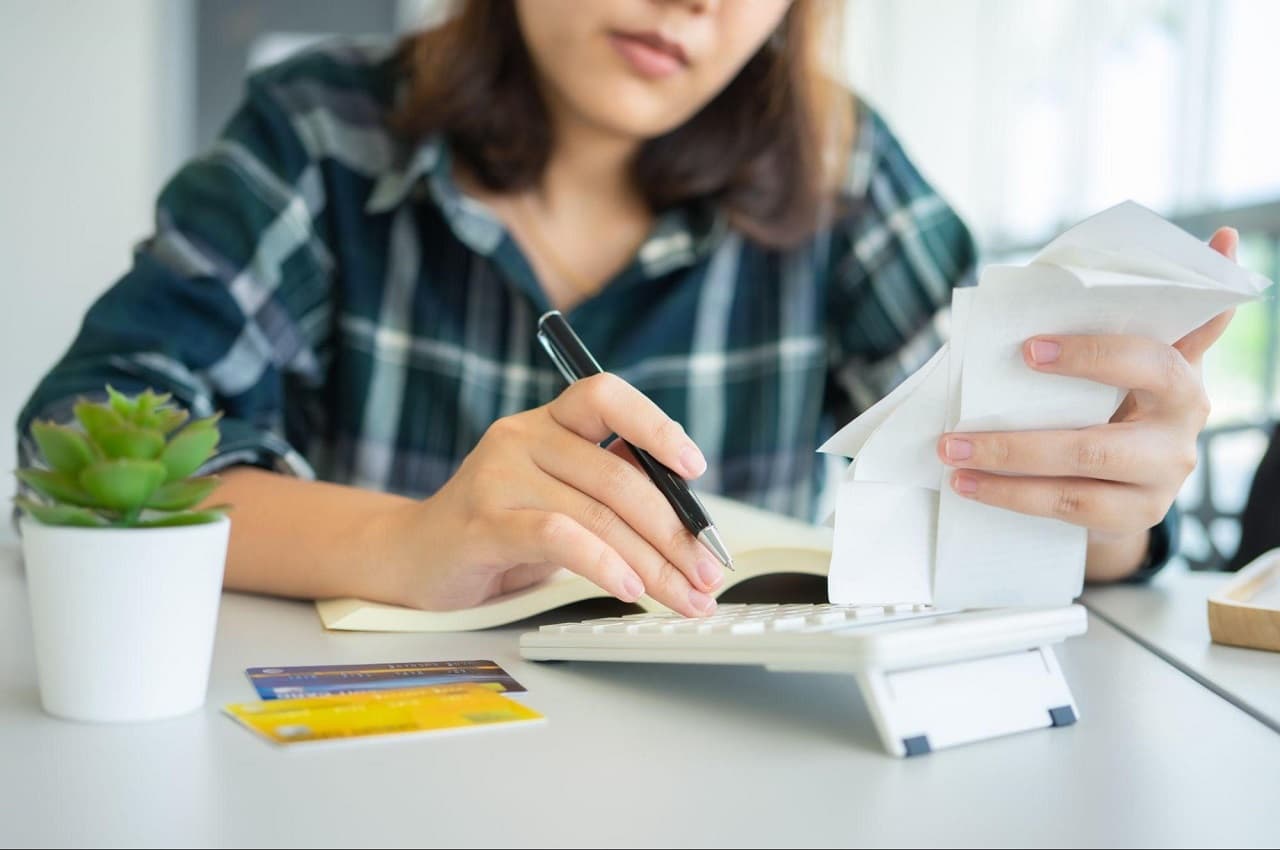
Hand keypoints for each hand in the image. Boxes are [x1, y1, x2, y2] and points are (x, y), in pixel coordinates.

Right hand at [379, 373, 722, 615]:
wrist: (413, 558)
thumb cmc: (498, 529)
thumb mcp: (559, 498)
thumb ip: (609, 491)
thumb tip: (689, 518)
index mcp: (547, 422)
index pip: (606, 395)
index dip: (656, 425)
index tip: (695, 468)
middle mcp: (521, 437)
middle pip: (619, 476)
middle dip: (676, 531)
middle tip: (708, 570)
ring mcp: (497, 477)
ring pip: (597, 512)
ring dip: (653, 561)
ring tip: (683, 595)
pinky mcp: (481, 523)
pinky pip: (558, 536)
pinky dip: (603, 564)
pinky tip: (629, 588)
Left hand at [936, 227, 1239, 580]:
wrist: (1137, 473)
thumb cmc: (1120, 397)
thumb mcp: (1132, 356)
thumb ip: (1138, 310)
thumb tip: (1220, 238)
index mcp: (1180, 376)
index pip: (1149, 357)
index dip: (1092, 353)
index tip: (1028, 347)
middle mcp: (1183, 427)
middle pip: (1097, 439)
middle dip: (1019, 438)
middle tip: (955, 428)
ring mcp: (1164, 477)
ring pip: (1076, 477)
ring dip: (1005, 467)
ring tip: (951, 454)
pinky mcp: (1138, 514)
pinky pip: (1067, 508)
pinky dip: (1012, 497)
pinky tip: (969, 485)